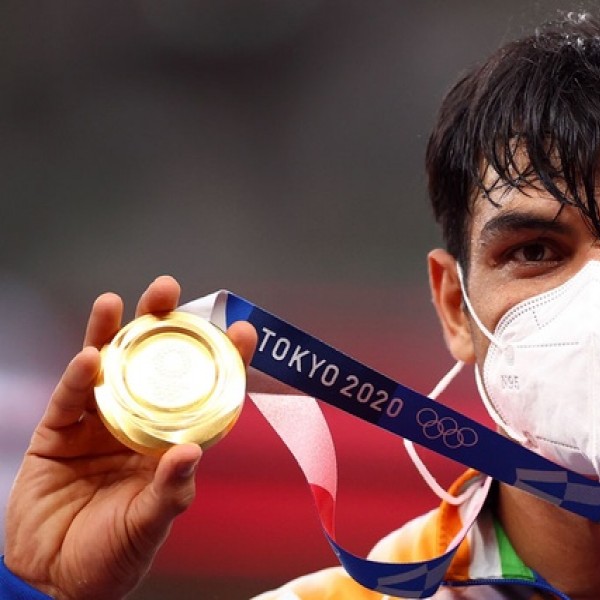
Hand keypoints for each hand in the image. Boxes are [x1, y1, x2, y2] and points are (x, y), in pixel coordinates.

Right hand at [3, 276, 256, 599]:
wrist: (53, 583)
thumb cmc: (113, 556)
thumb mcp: (150, 524)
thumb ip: (170, 489)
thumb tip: (192, 451)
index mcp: (169, 442)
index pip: (202, 392)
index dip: (220, 360)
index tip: (242, 330)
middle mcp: (136, 425)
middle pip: (150, 366)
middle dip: (159, 326)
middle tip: (168, 291)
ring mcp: (96, 427)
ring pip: (106, 370)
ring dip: (111, 334)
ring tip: (121, 302)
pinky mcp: (57, 435)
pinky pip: (70, 399)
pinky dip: (78, 376)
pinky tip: (89, 355)